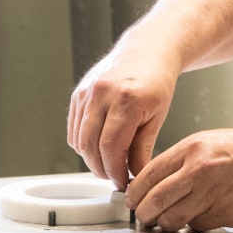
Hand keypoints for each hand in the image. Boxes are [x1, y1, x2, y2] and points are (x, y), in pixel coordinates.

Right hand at [66, 44, 179, 188]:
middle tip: (115, 178)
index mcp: (126, 99)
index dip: (114, 170)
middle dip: (101, 168)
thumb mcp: (157, 117)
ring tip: (108, 164)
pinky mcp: (78, 93)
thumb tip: (135, 176)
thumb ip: (143, 149)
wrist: (146, 51)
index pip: (111, 147)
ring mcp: (87, 92)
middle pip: (90, 146)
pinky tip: (99, 148)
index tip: (122, 182)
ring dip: (91, 158)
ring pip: (79, 139)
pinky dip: (83, 144)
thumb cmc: (157, 82)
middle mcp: (102, 94)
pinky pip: (74, 128)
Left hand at [126, 126, 232, 230]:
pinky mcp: (225, 215)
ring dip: (166, 225)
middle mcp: (198, 171)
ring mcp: (212, 195)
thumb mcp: (210, 142)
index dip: (134, 193)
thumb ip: (181, 161)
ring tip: (169, 221)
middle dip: (144, 215)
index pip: (147, 175)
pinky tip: (200, 217)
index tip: (131, 201)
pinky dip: (194, 226)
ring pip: (173, 220)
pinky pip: (198, 226)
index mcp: (192, 149)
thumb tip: (155, 181)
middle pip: (154, 202)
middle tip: (143, 218)